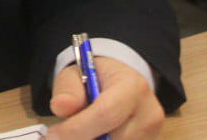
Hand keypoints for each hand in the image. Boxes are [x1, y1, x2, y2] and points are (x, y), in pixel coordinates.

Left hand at [48, 57, 164, 138]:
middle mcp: (149, 112)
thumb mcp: (77, 74)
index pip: (106, 113)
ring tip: (78, 133)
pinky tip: (93, 136)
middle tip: (59, 137)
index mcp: (132, 86)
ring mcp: (152, 134)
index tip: (53, 136)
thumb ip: (68, 90)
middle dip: (82, 139)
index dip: (77, 129)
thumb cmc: (97, 77)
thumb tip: (60, 107)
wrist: (122, 81)